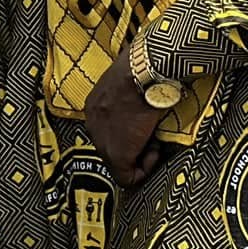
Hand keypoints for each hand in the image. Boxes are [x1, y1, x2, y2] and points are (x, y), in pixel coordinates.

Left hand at [84, 51, 166, 186]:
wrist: (141, 73)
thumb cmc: (139, 71)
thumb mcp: (125, 84)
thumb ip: (125, 99)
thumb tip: (139, 106)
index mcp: (95, 107)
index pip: (109, 131)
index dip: (131, 135)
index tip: (146, 128)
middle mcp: (93, 124)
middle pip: (112, 148)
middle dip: (134, 148)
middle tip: (152, 139)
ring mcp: (102, 141)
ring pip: (119, 165)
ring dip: (140, 158)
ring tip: (154, 142)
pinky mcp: (116, 154)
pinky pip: (128, 177)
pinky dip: (145, 169)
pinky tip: (155, 151)